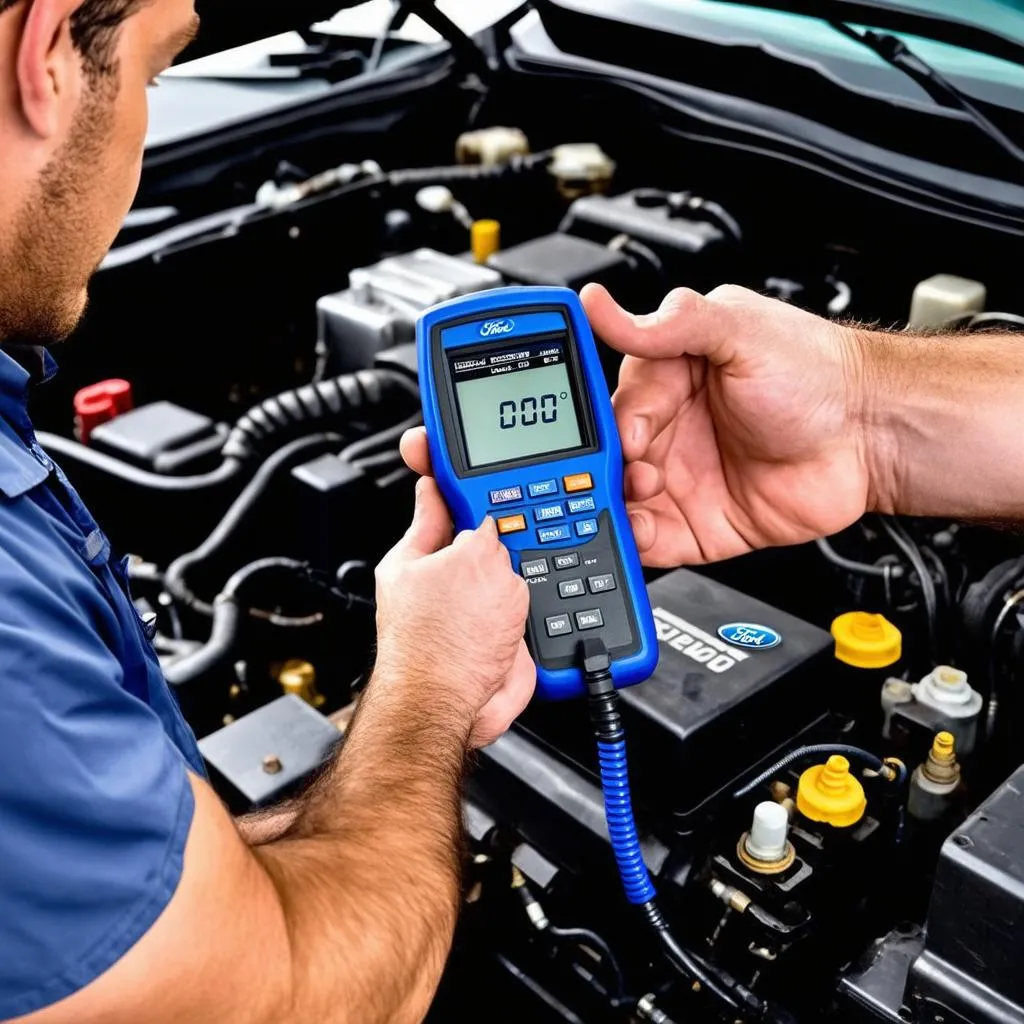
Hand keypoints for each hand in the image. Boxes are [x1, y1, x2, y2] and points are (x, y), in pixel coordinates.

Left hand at [373, 477, 533, 747]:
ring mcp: (474, 612)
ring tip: (523, 582)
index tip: (480, 462)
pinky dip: (544, 606)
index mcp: (417, 556)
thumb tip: (492, 521)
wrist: (459, 710)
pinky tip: (540, 605)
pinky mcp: (504, 638)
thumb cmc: (440, 646)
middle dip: (508, 533)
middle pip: (486, 537)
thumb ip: (483, 531)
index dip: (459, 478)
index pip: (439, 499)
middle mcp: (443, 583)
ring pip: (515, 573)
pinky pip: (533, 608)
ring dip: (528, 575)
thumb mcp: (467, 561)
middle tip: (521, 526)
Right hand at [578, 283, 871, 565]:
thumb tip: (601, 305)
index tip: (629, 436)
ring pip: (623, 500)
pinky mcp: (698, 523)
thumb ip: (671, 324)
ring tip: (642, 500)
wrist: (872, 435)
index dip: (616, 423)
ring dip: (618, 506)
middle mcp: (671, 428)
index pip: (617, 403)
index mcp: (670, 377)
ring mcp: (683, 477)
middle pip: (612, 457)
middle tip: (637, 473)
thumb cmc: (816, 375)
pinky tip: (641, 532)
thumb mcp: (739, 333)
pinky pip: (652, 540)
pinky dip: (635, 542)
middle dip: (609, 470)